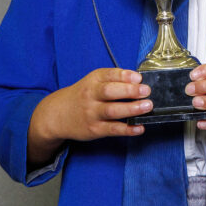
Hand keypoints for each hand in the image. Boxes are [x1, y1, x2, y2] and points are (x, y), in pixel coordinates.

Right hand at [27, 68, 151, 167]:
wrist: (58, 114)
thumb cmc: (83, 96)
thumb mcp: (93, 82)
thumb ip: (114, 80)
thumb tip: (139, 82)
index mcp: (93, 80)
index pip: (109, 75)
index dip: (125, 76)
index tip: (139, 78)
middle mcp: (91, 95)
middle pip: (110, 92)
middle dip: (129, 91)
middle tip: (146, 91)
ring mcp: (92, 113)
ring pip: (112, 111)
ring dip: (131, 109)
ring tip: (147, 107)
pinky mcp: (94, 130)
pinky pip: (113, 130)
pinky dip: (128, 129)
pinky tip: (140, 127)